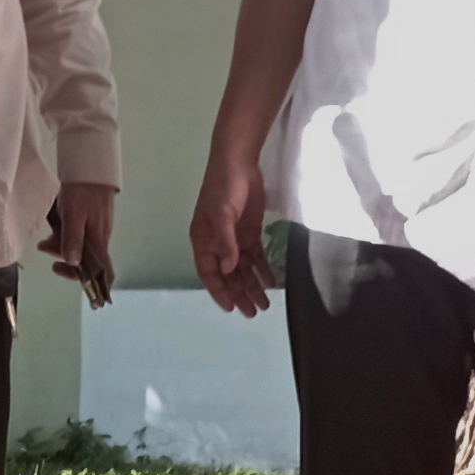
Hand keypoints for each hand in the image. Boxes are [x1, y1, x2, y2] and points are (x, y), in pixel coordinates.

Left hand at [44, 183, 117, 304]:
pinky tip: (53, 229)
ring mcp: (96, 229)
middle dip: (64, 259)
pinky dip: (64, 236)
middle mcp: (100, 238)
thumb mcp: (73, 215)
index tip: (76, 284)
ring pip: (79, 247)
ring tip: (43, 240)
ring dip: (61, 246)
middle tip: (43, 247)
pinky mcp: (90, 220)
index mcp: (98, 240)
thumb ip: (72, 239)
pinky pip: (78, 236)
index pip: (103, 271)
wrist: (90, 166)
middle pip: (85, 260)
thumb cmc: (83, 191)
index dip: (93, 283)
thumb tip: (73, 264)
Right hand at [189, 152, 271, 317]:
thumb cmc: (223, 187)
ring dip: (252, 286)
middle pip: (228, 276)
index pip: (209, 273)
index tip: (230, 307)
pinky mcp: (250, 233)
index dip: (219, 291)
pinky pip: (256, 257)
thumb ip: (225, 241)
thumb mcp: (221, 213)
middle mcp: (218, 244)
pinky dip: (262, 270)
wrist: (238, 162)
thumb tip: (229, 269)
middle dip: (239, 294)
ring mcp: (235, 239)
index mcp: (203, 240)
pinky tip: (270, 282)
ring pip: (243, 270)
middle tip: (252, 312)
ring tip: (263, 305)